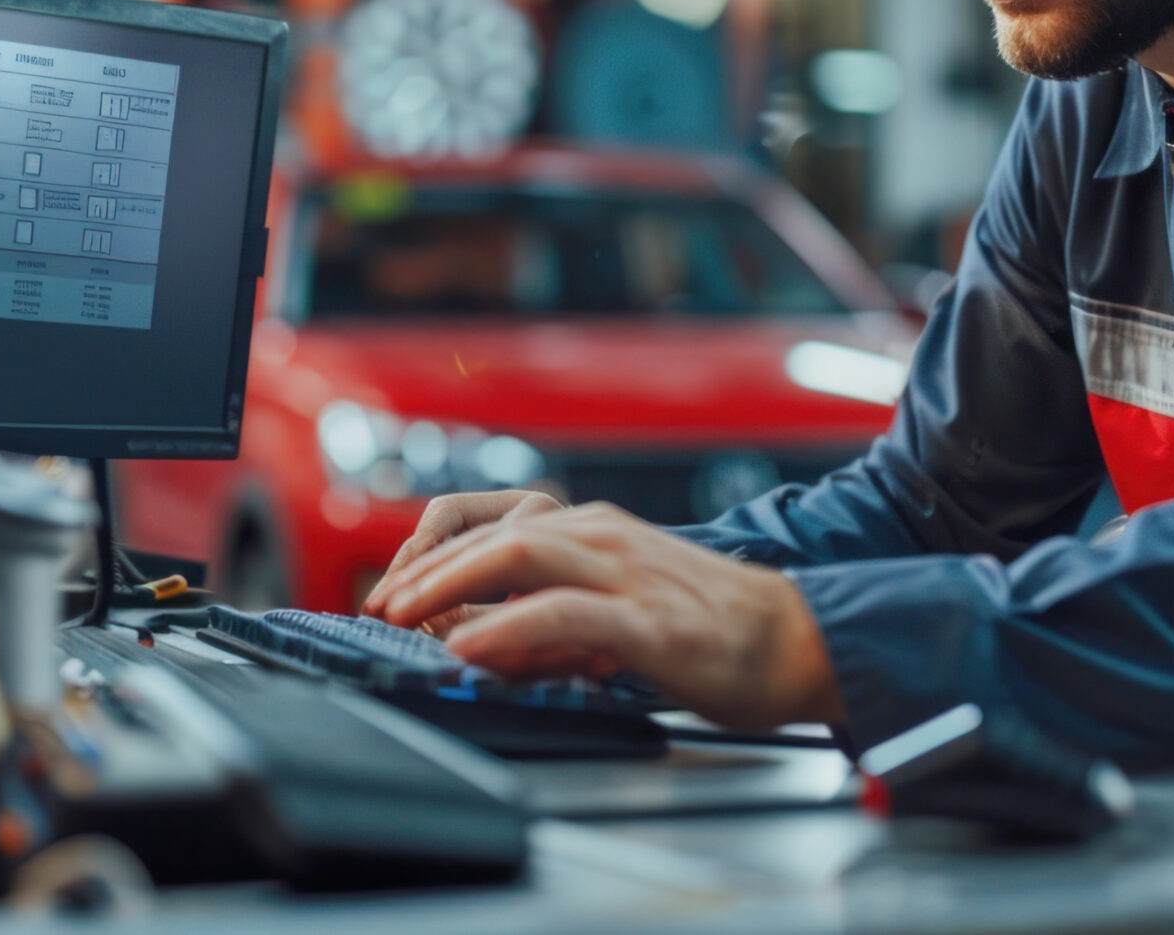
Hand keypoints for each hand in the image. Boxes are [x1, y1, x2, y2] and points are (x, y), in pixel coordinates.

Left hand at [372, 502, 845, 731]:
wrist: (794, 640)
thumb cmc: (707, 627)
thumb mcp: (617, 605)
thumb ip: (553, 614)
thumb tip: (484, 641)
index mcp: (593, 529)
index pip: (494, 525)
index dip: (435, 554)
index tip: (394, 589)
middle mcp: (601, 537)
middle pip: (493, 536)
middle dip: (427, 569)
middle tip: (380, 603)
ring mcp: (623, 574)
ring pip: (517, 559)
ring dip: (449, 587)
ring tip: (402, 616)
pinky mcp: (644, 621)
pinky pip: (559, 615)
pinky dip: (505, 629)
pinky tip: (468, 648)